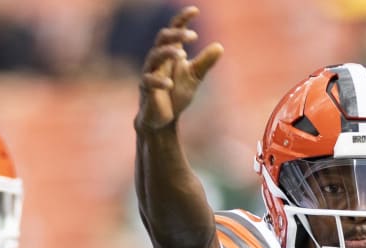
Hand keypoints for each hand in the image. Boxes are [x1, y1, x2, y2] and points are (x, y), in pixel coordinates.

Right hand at [135, 6, 223, 132]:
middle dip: (176, 35)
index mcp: (170, 54)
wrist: (164, 119)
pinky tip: (170, 83)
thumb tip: (220, 46)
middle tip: (193, 36)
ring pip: (154, 56)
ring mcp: (150, 73)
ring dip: (168, 53)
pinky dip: (159, 81)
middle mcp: (158, 60)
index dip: (182, 20)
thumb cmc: (176, 94)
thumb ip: (204, 63)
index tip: (195, 10)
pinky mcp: (146, 90)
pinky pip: (148, 81)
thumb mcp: (194, 77)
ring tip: (182, 55)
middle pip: (162, 39)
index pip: (174, 31)